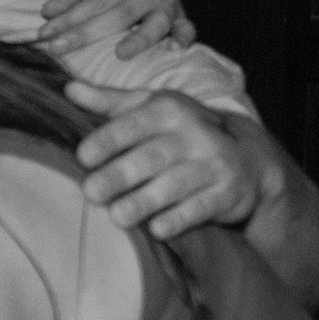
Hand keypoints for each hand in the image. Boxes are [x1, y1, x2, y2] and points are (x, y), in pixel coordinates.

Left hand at [43, 0, 193, 60]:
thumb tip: (49, 13)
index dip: (70, 18)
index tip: (44, 34)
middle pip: (122, 13)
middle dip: (87, 34)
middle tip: (58, 49)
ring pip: (156, 23)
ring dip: (139, 40)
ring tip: (120, 54)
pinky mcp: (180, 13)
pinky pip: (186, 27)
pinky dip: (182, 38)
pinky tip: (172, 50)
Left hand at [66, 81, 263, 238]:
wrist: (250, 159)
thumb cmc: (185, 134)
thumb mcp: (153, 109)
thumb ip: (111, 102)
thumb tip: (69, 89)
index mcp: (169, 110)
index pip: (133, 124)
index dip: (107, 140)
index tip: (83, 157)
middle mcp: (192, 135)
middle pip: (150, 157)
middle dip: (119, 175)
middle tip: (91, 192)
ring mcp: (212, 165)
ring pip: (174, 185)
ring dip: (144, 202)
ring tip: (117, 217)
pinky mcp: (226, 194)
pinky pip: (200, 208)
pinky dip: (179, 220)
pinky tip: (157, 230)